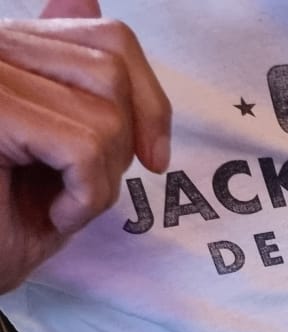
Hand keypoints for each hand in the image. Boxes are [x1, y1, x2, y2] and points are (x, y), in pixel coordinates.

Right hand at [0, 0, 170, 293]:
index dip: (149, 100)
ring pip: (106, 113)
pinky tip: (50, 215)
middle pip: (113, 70)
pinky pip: (86, 147)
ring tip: (58, 203)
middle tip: (78, 187)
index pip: (110, 36)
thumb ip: (72, 81)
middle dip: (120, 146)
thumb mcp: (59, 148)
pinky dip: (85, 198)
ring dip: (100, 180)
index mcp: (9, 47)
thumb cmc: (6, 218)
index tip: (153, 158)